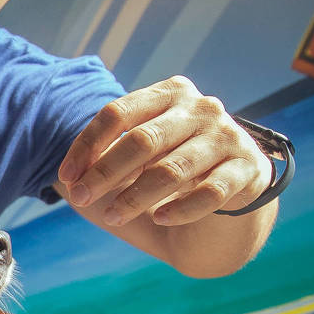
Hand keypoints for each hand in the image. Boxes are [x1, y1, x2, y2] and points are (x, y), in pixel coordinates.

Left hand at [57, 76, 268, 228]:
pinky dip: (181, 208)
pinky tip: (160, 218)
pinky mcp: (249, 170)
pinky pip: (210, 192)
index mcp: (170, 94)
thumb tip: (65, 180)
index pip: (118, 112)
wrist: (228, 206)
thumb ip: (104, 161)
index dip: (87, 145)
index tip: (67, 178)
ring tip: (112, 215)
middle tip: (82, 199)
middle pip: (143, 139)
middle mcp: (202, 108)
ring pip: (173, 169)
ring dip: (135, 196)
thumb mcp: (135, 162)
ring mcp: (229, 137)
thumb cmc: (169, 178)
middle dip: (106, 172)